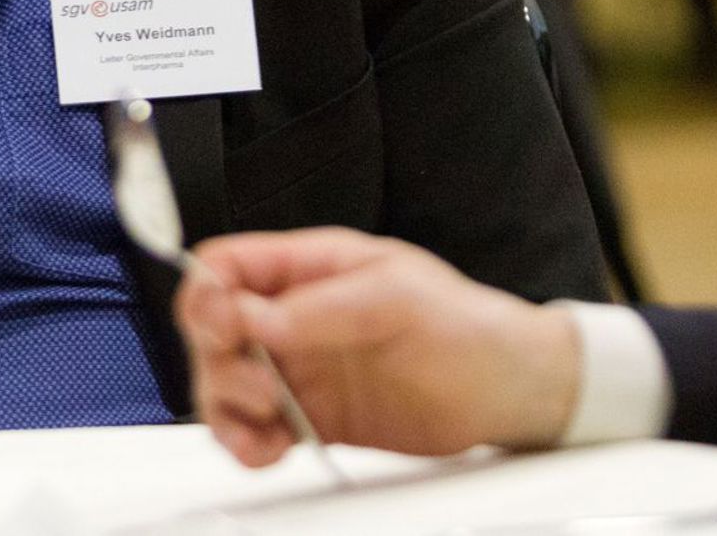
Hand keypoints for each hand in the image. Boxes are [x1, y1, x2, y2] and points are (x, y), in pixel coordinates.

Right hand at [175, 227, 579, 466]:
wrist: (508, 390)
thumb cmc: (462, 323)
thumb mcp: (393, 295)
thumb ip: (320, 307)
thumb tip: (254, 319)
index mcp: (305, 268)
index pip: (224, 266)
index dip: (208, 295)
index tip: (227, 328)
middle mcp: (290, 317)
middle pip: (209, 330)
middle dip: (219, 360)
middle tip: (261, 385)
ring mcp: (297, 370)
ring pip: (222, 385)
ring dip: (226, 407)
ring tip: (266, 423)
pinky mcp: (309, 420)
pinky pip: (253, 432)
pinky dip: (246, 445)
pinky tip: (269, 450)